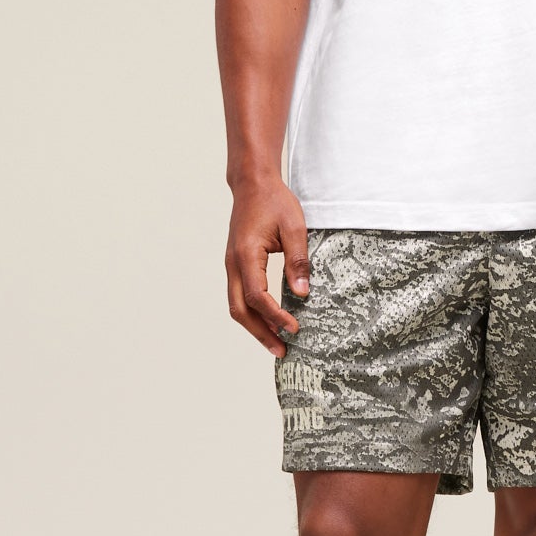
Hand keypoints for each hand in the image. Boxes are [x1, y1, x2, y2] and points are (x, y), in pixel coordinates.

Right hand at [226, 176, 312, 357]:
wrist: (253, 184)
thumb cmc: (274, 202)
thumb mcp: (294, 227)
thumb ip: (298, 261)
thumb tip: (303, 293)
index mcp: (246, 254)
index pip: (256, 295)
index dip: (274, 315)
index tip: (293, 328)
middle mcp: (233, 263)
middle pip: (239, 309)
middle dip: (260, 333)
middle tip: (282, 351)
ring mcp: (231, 265)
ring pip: (236, 306)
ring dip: (255, 327)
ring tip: (277, 343)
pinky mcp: (236, 265)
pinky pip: (239, 296)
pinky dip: (252, 313)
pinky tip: (270, 322)